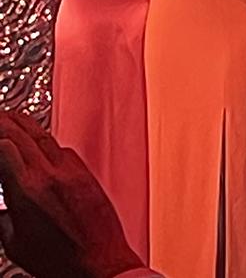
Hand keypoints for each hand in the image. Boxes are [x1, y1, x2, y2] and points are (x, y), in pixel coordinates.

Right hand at [0, 109, 143, 277]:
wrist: (100, 265)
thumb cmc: (60, 262)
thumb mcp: (16, 243)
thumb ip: (4, 216)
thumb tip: (1, 203)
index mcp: (27, 191)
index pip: (5, 145)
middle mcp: (50, 173)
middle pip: (23, 132)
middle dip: (4, 121)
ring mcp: (71, 169)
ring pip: (43, 135)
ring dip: (24, 123)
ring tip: (11, 119)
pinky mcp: (85, 172)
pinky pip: (61, 148)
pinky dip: (45, 142)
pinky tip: (39, 145)